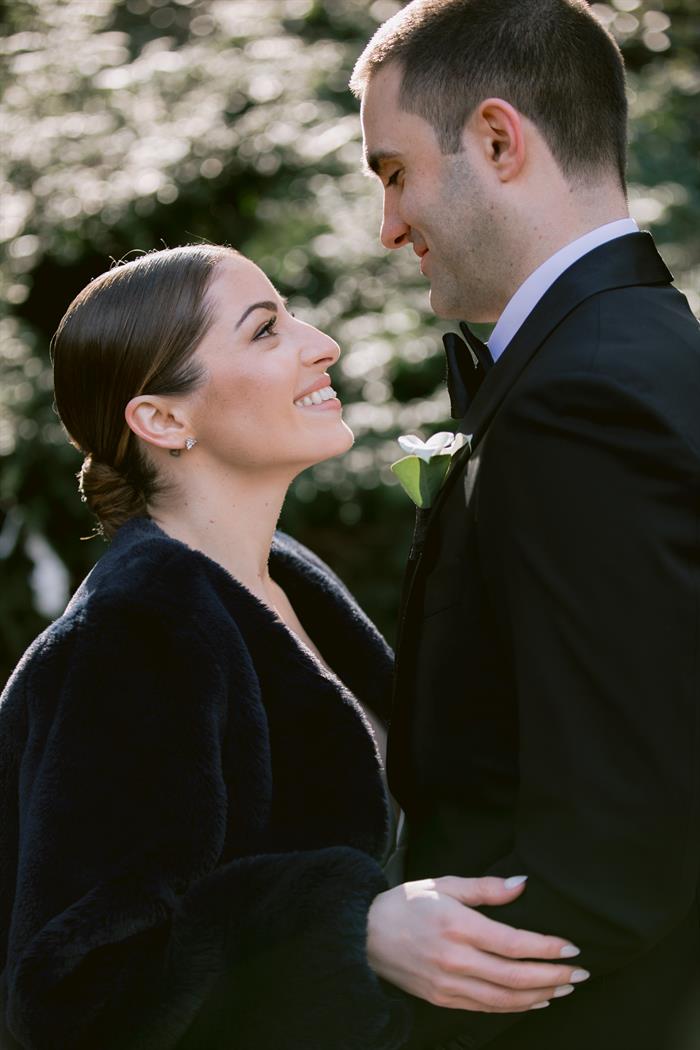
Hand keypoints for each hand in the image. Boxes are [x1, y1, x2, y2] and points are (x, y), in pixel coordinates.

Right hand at [367, 876, 588, 1011]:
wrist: (363, 935)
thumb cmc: (405, 904)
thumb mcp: (444, 884)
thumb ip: (486, 888)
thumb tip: (523, 885)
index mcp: (457, 926)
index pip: (514, 944)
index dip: (547, 949)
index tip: (571, 948)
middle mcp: (455, 959)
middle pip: (515, 977)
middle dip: (553, 976)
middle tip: (579, 973)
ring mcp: (449, 984)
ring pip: (505, 999)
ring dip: (540, 996)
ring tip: (564, 988)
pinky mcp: (443, 999)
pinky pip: (487, 1008)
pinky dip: (515, 1007)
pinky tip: (533, 1001)